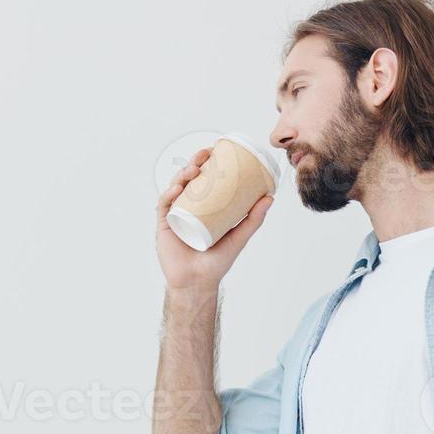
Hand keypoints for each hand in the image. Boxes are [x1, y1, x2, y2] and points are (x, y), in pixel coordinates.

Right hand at [156, 145, 273, 291]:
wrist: (198, 283)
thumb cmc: (216, 262)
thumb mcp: (238, 237)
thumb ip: (253, 219)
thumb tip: (269, 197)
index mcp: (204, 208)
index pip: (205, 180)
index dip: (208, 163)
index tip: (216, 150)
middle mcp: (188, 208)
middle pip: (189, 180)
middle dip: (195, 163)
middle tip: (205, 155)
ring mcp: (175, 215)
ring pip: (176, 188)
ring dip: (182, 175)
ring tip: (194, 169)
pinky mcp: (164, 225)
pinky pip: (164, 206)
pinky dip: (169, 195)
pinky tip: (177, 189)